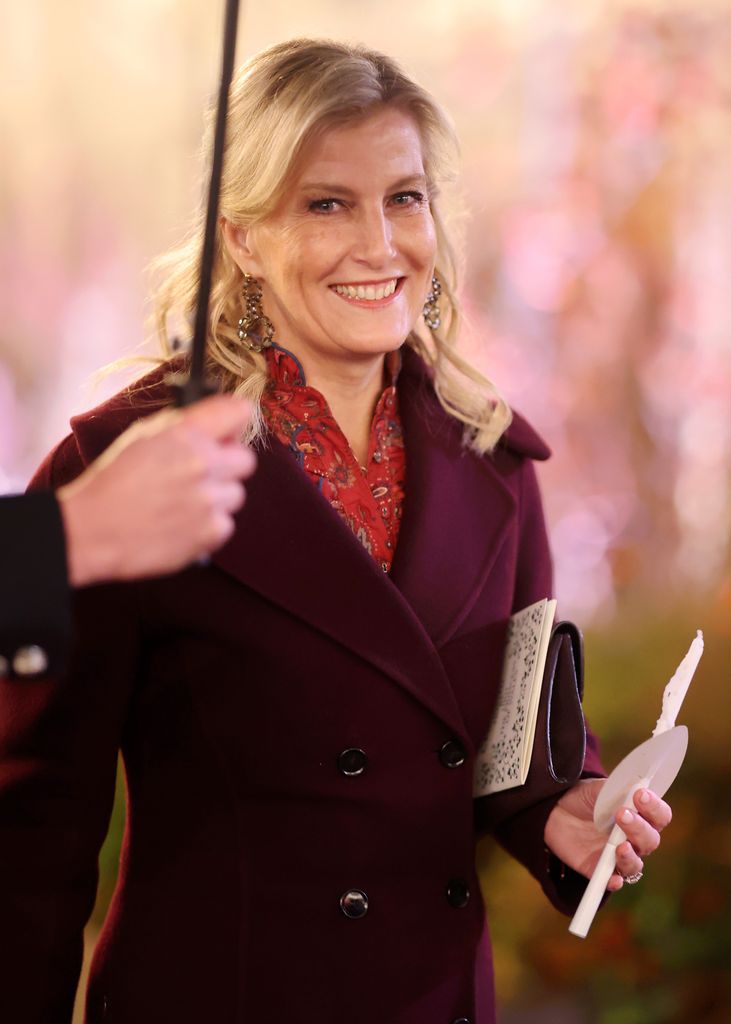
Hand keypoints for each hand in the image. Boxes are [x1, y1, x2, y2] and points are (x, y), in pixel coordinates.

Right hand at [58, 394, 255, 585]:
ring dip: (216, 499)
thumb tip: (215, 427)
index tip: (230, 430)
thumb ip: (182, 431)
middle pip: (246, 460)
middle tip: (203, 475)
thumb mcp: (142, 439)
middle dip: (227, 466)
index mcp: (184, 434)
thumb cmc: (111, 484)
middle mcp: (202, 463)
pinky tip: (182, 525)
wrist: (92, 530)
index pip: (238, 412)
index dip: (235, 421)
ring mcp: (209, 499)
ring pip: (236, 494)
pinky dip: (208, 527)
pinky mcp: (210, 532)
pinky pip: (225, 525)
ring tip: (183, 505)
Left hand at [544, 778, 672, 891]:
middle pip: (650, 840)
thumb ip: (615, 789)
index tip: (640, 795)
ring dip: (630, 856)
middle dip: (639, 828)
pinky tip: (613, 878)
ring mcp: (618, 856)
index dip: (655, 807)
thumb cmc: (585, 798)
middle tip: (622, 815)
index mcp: (640, 816)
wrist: (555, 810)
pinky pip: (612, 881)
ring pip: (635, 864)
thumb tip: (633, 788)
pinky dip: (614, 881)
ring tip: (620, 846)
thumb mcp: (597, 788)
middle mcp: (634, 839)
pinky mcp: (600, 869)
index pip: (660, 815)